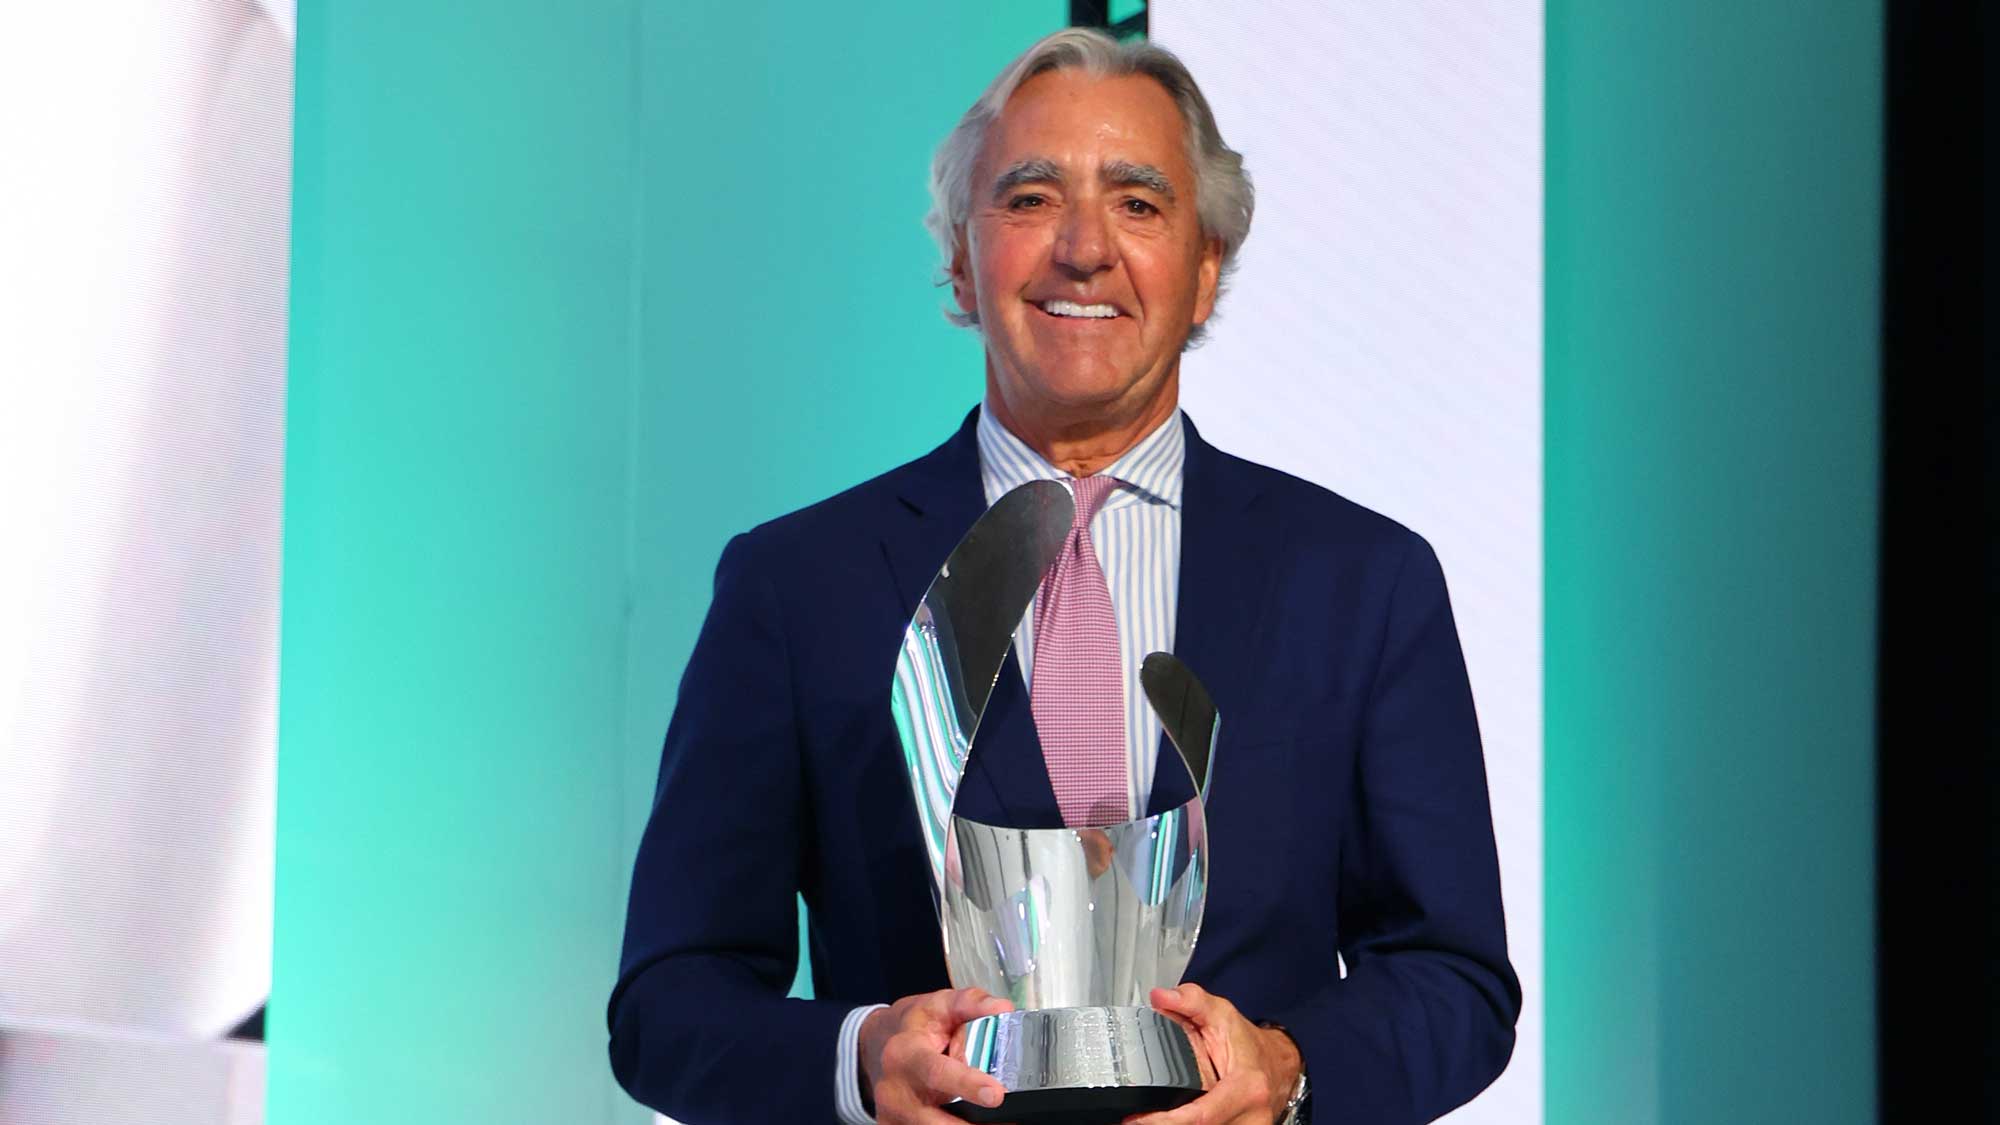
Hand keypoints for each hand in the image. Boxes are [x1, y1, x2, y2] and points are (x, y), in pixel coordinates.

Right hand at [860, 987, 1015, 1123]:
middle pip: (934, 1121)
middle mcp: (894, 1090)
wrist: (876, 1044)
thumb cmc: (915, 1026)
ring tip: (997, 1121)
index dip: (967, 1085)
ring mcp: (892, 1115)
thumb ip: (972, 1003)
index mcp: (905, 1054)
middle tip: (1009, 1121)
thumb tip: (1003, 1008)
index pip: (937, 1072)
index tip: (996, 1094)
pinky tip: (971, 1121)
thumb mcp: (940, 1004)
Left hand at [1126, 983, 1300, 1123]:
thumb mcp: (1222, 1015)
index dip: (1167, 1121)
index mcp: (1247, 1087)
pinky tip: (1179, 1119)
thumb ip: (1191, 1002)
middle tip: (1138, 1117)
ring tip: (1156, 1115)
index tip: (1138, 1120)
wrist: (1279, 1066)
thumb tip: (1161, 998)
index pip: (1201, 1116)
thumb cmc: (1250, 1045)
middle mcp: (1252, 1116)